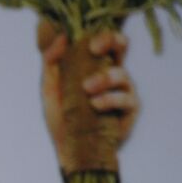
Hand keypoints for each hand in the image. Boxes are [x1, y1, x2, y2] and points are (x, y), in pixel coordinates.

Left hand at [39, 25, 139, 171]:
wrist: (69, 149)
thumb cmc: (62, 117)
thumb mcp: (50, 88)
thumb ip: (51, 62)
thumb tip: (62, 37)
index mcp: (94, 65)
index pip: (102, 40)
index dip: (99, 33)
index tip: (87, 40)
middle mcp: (112, 73)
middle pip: (122, 46)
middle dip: (112, 41)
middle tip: (95, 49)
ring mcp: (123, 90)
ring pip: (122, 74)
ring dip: (103, 78)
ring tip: (86, 89)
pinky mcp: (130, 109)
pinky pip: (126, 98)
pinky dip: (109, 99)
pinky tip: (96, 105)